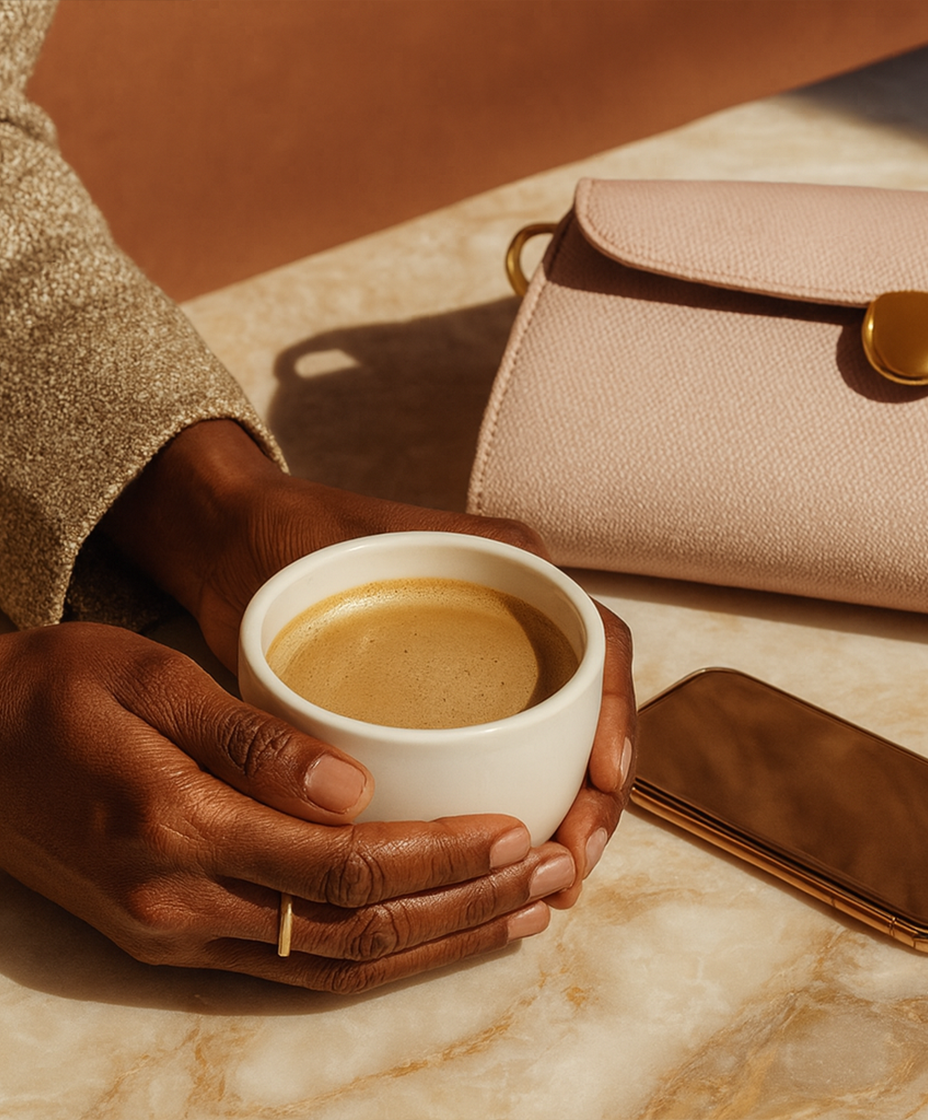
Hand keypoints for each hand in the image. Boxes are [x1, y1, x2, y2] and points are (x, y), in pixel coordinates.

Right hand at [0, 623, 580, 992]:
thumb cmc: (59, 691)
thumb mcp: (145, 678)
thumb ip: (246, 739)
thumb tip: (354, 785)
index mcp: (176, 825)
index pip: (344, 862)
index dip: (442, 855)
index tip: (518, 832)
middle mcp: (181, 903)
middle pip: (357, 931)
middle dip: (466, 908)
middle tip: (550, 879)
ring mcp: (176, 935)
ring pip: (336, 966)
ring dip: (437, 944)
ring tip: (522, 916)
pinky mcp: (174, 941)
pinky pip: (296, 969)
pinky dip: (378, 960)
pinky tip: (432, 936)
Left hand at [104, 420, 635, 902]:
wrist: (239, 542)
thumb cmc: (288, 537)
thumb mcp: (331, 563)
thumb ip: (355, 631)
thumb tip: (359, 767)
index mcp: (510, 571)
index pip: (598, 644)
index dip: (614, 714)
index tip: (603, 780)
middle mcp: (511, 622)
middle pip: (589, 711)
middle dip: (597, 793)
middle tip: (572, 864)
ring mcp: (482, 669)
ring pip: (555, 748)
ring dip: (566, 815)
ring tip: (554, 886)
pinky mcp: (446, 709)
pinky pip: (503, 763)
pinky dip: (516, 813)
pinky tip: (500, 872)